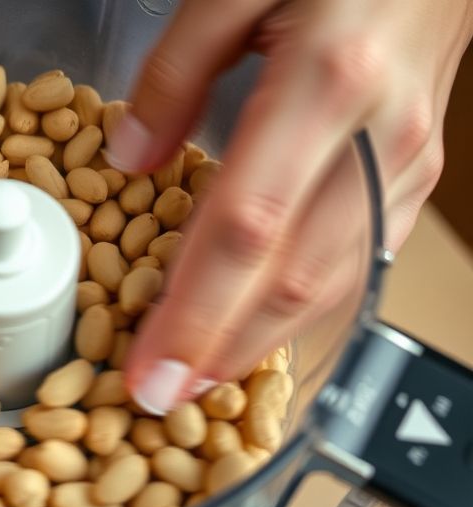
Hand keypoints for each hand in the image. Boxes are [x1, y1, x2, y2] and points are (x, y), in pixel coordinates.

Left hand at [105, 0, 472, 412]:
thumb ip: (175, 71)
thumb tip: (129, 156)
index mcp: (326, 81)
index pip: (248, 227)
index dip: (194, 310)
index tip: (150, 368)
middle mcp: (378, 138)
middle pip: (292, 277)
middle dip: (220, 350)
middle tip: (160, 398)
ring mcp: (405, 165)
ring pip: (331, 284)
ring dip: (259, 343)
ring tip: (198, 380)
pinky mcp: (412, 179)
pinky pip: (354, 262)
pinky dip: (300, 309)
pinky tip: (258, 327)